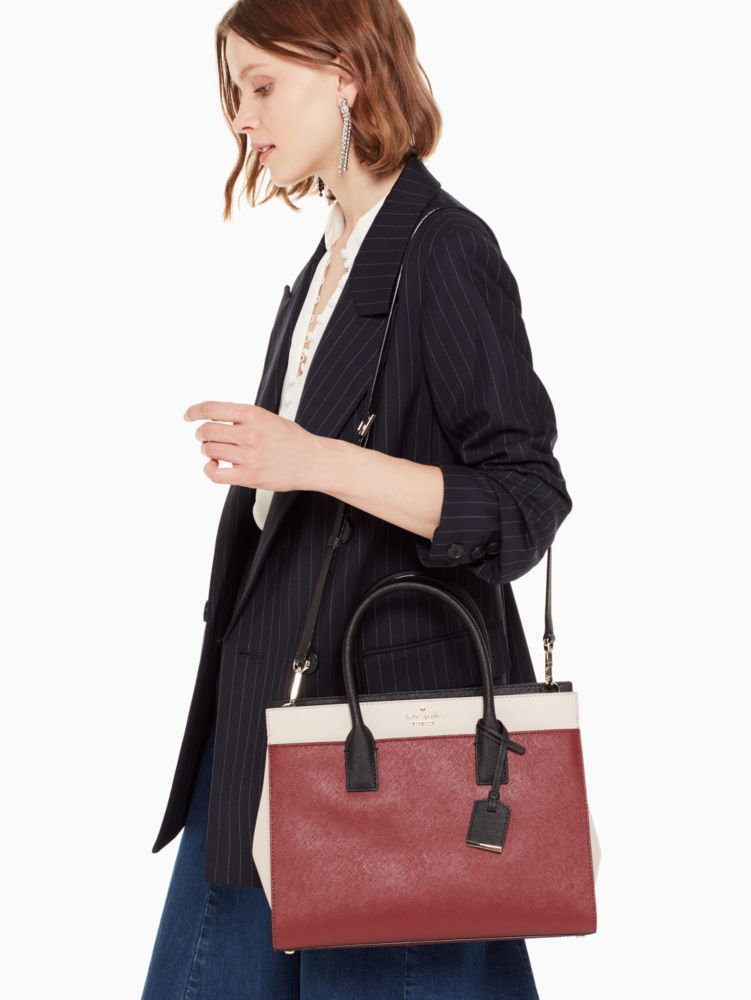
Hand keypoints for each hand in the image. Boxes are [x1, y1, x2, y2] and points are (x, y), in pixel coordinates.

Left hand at [183, 400, 317, 491]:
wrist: (313, 461)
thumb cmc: (292, 440)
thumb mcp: (268, 417)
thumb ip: (242, 417)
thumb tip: (212, 419)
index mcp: (253, 414)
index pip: (211, 409)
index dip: (194, 411)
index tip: (188, 416)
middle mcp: (249, 434)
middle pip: (207, 431)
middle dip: (202, 434)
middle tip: (206, 437)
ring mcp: (249, 456)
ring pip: (209, 450)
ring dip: (207, 450)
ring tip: (216, 452)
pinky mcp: (249, 476)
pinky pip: (215, 473)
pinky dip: (209, 469)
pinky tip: (214, 466)